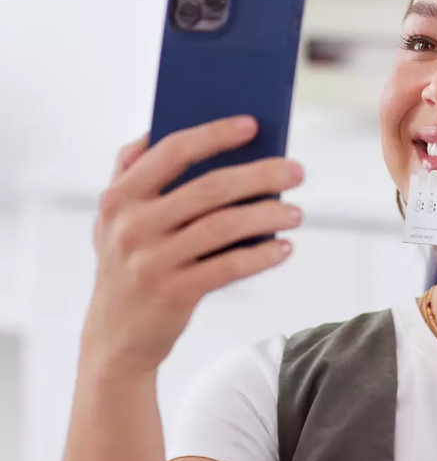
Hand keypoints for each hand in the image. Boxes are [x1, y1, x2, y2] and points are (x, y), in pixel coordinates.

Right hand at [81, 116, 303, 380]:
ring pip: (224, 227)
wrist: (115, 336)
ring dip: (268, 215)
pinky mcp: (173, 294)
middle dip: (259, 175)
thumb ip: (134, 171)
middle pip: (209, 189)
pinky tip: (284, 248)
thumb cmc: (130, 260)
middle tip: (297, 171)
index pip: (172, 152)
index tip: (253, 124)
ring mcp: (151, 261)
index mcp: (120, 197)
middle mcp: (131, 226)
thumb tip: (169, 126)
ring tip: (296, 212)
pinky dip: (261, 256)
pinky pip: (228, 267)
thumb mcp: (116, 216)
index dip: (214, 134)